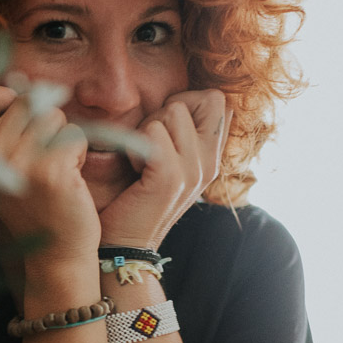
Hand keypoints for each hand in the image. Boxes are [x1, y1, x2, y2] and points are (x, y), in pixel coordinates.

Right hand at [0, 84, 100, 266]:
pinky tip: (70, 180)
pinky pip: (74, 134)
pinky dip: (79, 153)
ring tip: (56, 170)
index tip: (20, 124)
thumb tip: (21, 79)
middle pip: (26, 100)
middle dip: (44, 122)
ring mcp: (18, 163)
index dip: (6, 100)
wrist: (56, 255)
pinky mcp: (50, 169)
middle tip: (43, 158)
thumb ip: (2, 127)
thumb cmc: (35, 205)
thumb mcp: (3, 167)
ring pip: (53, 115)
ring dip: (64, 138)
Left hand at [98, 89, 230, 248]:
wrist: (125, 245)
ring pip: (174, 110)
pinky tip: (134, 169)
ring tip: (141, 160)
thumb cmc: (135, 197)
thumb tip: (175, 102)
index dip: (187, 102)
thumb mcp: (166, 163)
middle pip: (205, 98)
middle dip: (169, 109)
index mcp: (211, 157)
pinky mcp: (171, 178)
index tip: (163, 130)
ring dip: (148, 128)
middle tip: (150, 144)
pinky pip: (153, 132)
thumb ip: (178, 136)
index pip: (217, 101)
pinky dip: (135, 144)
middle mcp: (210, 162)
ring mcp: (194, 170)